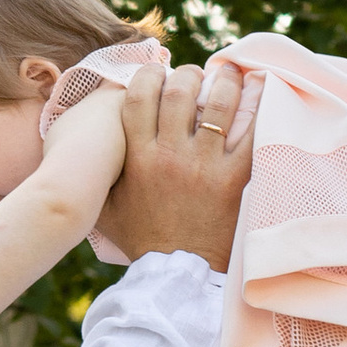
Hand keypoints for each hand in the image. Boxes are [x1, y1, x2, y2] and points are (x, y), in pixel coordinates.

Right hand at [98, 56, 249, 270]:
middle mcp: (170, 155)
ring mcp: (204, 165)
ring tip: (230, 74)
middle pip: (179, 91)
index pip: (140, 96)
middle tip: (196, 75)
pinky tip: (261, 86)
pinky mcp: (234, 178)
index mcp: (137, 157)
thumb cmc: (142, 239)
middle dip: (189, 73)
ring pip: (218, 103)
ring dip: (226, 81)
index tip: (158, 73)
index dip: (149, 74)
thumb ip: (98, 174)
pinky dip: (258, 104)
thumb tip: (86, 147)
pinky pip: (251, 131)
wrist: (179, 274)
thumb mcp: (106, 207)